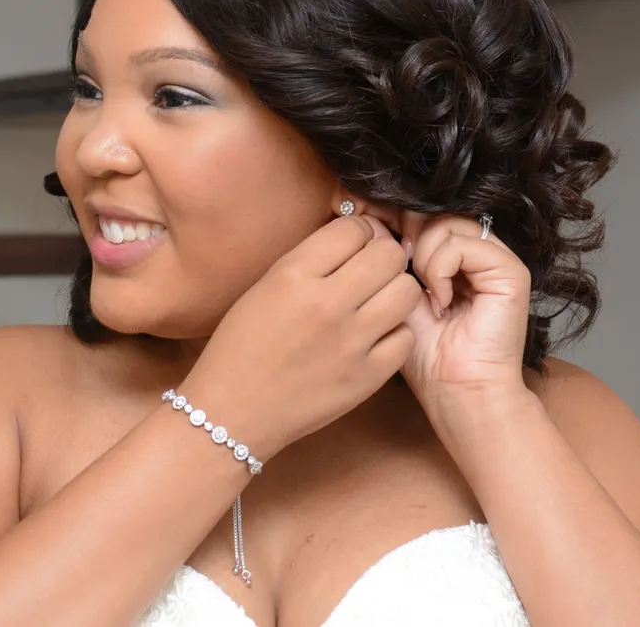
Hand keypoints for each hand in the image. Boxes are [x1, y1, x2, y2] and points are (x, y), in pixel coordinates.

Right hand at [180, 215, 422, 459]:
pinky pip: (405, 337)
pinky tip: (373, 338)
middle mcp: (325, 303)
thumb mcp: (264, 287)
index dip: (357, 233)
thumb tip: (356, 237)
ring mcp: (351, 342)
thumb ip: (310, 260)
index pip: (353, 228)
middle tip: (369, 272)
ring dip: (394, 291)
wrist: (233, 411)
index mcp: (292, 276)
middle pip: (389, 254)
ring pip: (406, 291)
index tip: (351, 246)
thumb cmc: (241, 347)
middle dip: (382, 256)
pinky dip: (393, 334)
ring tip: (375, 302)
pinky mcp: (368, 376)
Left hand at [374, 210, 532, 411]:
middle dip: (403, 230)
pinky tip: (440, 300)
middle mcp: (476, 252)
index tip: (361, 218)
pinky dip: (441, 269)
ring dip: (423, 257)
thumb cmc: (426, 354)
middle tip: (395, 264)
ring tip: (425, 295)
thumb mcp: (396, 294)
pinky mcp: (510, 272)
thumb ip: (387, 257)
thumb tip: (367, 218)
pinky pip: (463, 245)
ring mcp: (495, 259)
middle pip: (432, 212)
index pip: (422, 214)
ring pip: (446, 224)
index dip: (390, 213)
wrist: (456, 391)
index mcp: (451, 255)